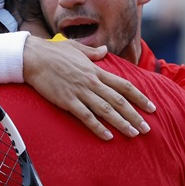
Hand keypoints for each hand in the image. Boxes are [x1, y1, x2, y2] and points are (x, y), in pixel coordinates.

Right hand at [22, 36, 154, 140]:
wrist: (33, 57)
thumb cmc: (53, 52)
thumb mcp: (76, 48)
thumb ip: (93, 53)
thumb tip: (105, 49)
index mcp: (96, 70)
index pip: (124, 85)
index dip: (140, 97)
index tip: (151, 107)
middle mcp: (92, 82)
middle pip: (119, 100)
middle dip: (135, 115)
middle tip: (147, 129)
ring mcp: (80, 92)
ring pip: (106, 110)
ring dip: (121, 123)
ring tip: (133, 134)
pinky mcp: (67, 101)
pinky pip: (86, 117)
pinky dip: (98, 127)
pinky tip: (108, 136)